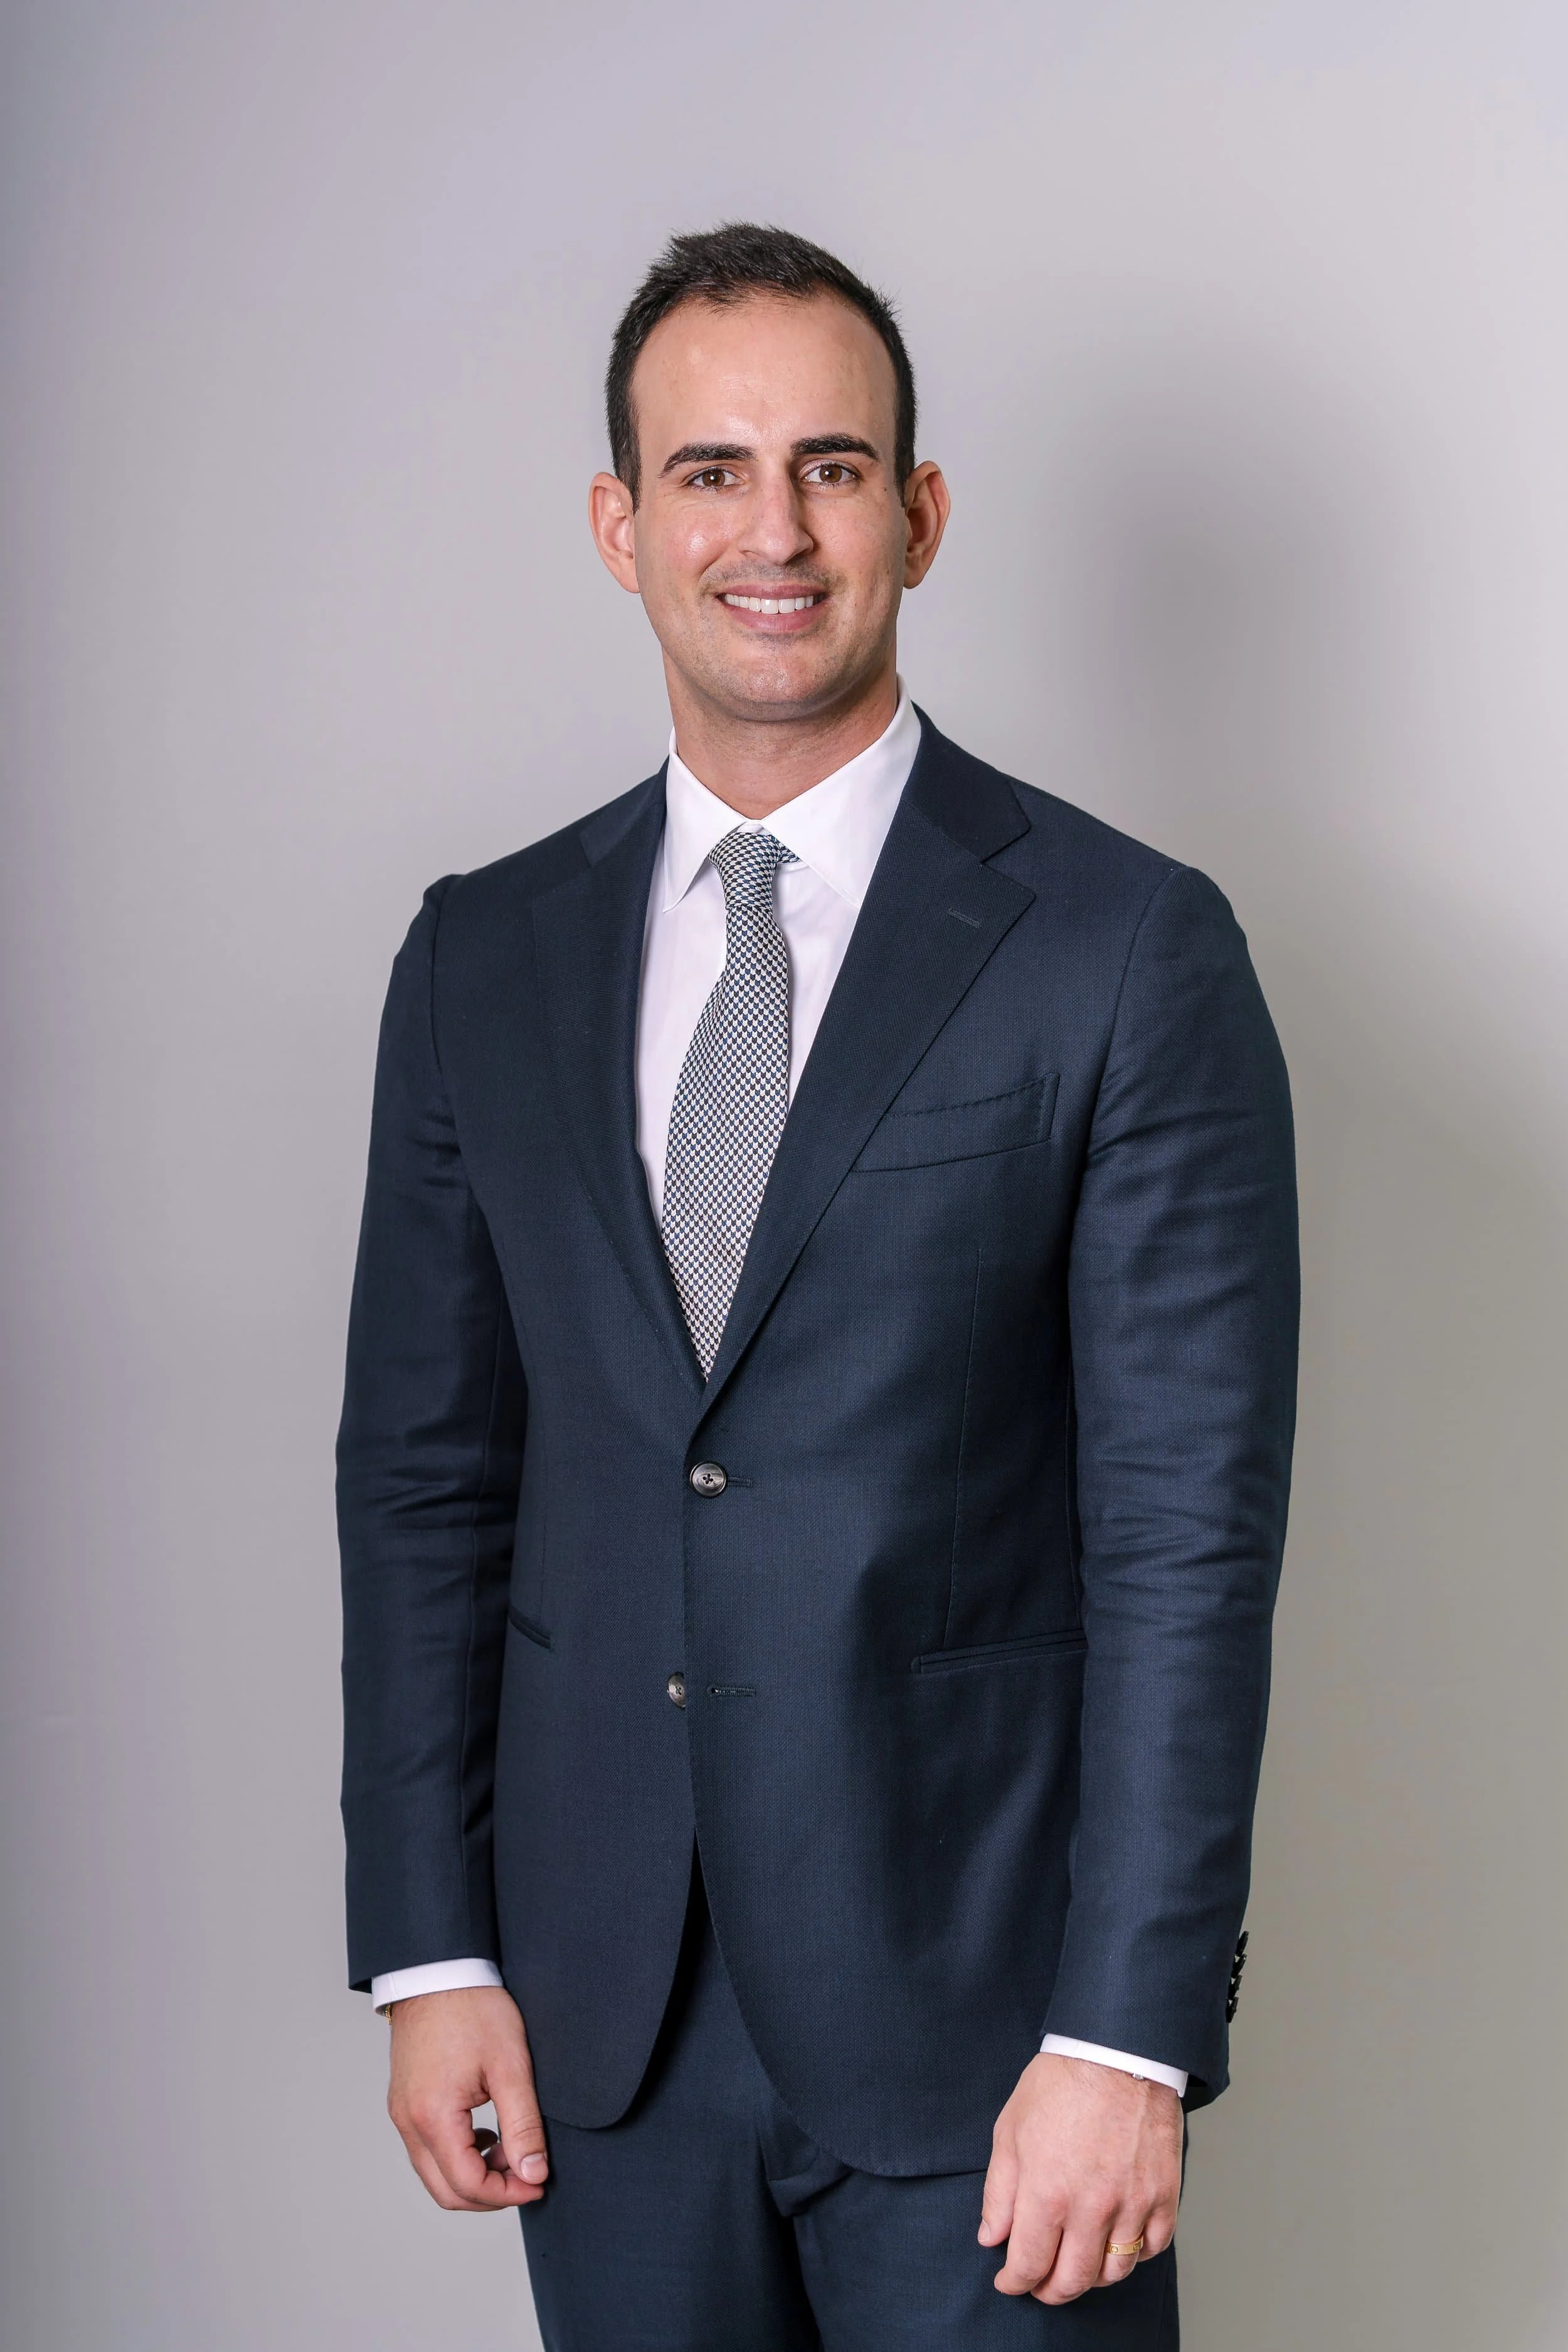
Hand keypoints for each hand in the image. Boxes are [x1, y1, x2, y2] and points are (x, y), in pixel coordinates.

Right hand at [386, 1985, 549, 2210]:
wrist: (438, 1970)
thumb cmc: (473, 2008)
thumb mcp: (510, 2066)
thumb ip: (523, 2125)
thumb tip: (534, 2174)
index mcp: (433, 2116)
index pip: (467, 2185)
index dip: (507, 2195)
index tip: (539, 2184)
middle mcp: (408, 2122)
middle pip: (446, 2191)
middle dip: (490, 2194)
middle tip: (528, 2176)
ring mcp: (401, 2113)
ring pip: (435, 2173)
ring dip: (474, 2176)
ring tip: (512, 2150)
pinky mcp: (403, 2103)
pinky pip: (427, 2149)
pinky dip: (458, 2156)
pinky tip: (488, 2135)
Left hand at [979, 2054, 1181, 2302]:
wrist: (1117, 2051)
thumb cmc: (1060, 2084)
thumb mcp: (1010, 2130)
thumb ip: (999, 2192)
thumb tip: (992, 2238)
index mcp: (1048, 2193)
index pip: (1029, 2265)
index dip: (1014, 2282)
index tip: (1009, 2282)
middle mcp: (1092, 2208)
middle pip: (1072, 2281)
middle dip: (1050, 2291)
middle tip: (1041, 2284)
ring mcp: (1133, 2204)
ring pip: (1114, 2272)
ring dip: (1092, 2278)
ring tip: (1078, 2264)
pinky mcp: (1164, 2195)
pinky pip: (1153, 2247)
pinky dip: (1135, 2254)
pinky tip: (1118, 2240)